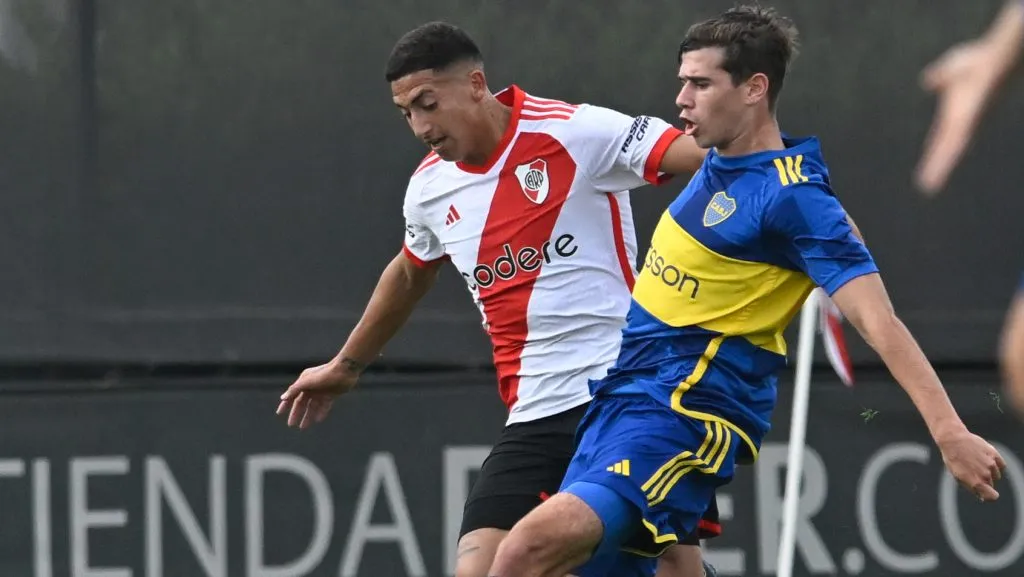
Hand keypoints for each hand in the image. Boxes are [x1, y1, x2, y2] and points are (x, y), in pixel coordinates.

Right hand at [276, 357, 361, 428]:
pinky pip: (324, 406)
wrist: (346, 370)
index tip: (279, 413)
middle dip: (296, 413)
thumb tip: (282, 398)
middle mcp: (311, 387)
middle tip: (291, 425)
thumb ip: (295, 389)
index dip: (286, 404)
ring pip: (312, 406)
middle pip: (302, 403)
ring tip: (303, 427)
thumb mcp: (308, 381)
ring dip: (308, 416)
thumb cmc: (326, 374)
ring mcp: (321, 391)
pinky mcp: (330, 394)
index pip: (292, 395)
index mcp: (304, 382)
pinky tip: (318, 420)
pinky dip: (321, 412)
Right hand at [915, 39, 1005, 194]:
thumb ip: (940, 76)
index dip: (934, 156)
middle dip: (937, 168)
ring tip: (928, 185)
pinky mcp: (968, 119)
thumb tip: (928, 80)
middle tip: (926, 188)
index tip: (926, 171)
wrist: (997, 58)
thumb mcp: (951, 68)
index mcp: (955, 117)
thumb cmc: (978, 61)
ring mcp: (965, 123)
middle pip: (946, 151)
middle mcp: (961, 124)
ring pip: (950, 151)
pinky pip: (954, 139)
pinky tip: (943, 161)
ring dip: (939, 168)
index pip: (942, 141)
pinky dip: (945, 154)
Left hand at [936, 429, 1006, 500]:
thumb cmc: (953, 459)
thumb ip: (971, 487)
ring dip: (990, 472)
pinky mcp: (994, 454)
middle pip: (990, 484)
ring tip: (976, 463)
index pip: (992, 496)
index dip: (989, 496)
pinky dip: (996, 464)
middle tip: (972, 471)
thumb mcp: (957, 476)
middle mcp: (985, 474)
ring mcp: (991, 464)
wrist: (953, 439)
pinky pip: (1001, 465)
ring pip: (996, 475)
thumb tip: (983, 497)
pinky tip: (986, 459)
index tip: (985, 492)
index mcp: (975, 482)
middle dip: (984, 481)